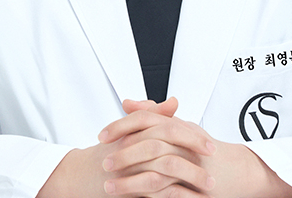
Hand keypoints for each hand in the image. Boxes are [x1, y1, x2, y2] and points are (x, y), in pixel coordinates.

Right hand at [36, 97, 211, 197]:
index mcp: (135, 131)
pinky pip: (155, 193)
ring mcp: (131, 168)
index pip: (168, 127)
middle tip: (213, 160)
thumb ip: (151, 115)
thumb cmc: (106, 153)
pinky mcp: (128, 189)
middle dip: (194, 153)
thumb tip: (173, 102)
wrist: (78, 176)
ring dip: (190, 178)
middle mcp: (133, 146)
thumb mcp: (129, 131)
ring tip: (209, 185)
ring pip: (166, 170)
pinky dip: (175, 196)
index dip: (191, 134)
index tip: (209, 141)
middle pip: (169, 145)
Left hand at [100, 106, 291, 197]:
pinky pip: (169, 194)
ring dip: (130, 181)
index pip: (147, 119)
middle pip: (150, 143)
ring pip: (156, 171)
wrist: (238, 171)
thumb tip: (128, 103)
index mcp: (178, 126)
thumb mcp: (180, 127)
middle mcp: (185, 143)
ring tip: (110, 188)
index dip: (122, 125)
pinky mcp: (195, 189)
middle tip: (104, 163)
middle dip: (123, 154)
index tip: (102, 135)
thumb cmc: (204, 149)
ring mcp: (191, 166)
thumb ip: (154, 115)